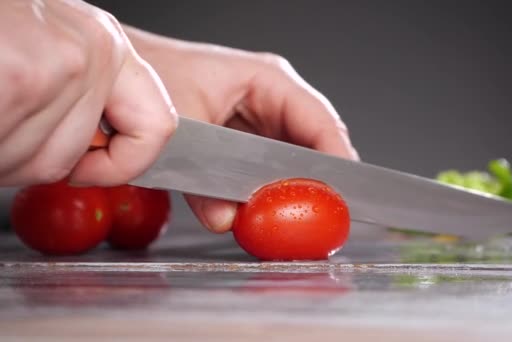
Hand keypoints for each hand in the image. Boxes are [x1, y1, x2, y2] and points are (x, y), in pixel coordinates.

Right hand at [0, 0, 176, 186]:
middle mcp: (93, 49)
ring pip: (40, 164)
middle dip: (24, 153)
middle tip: (1, 110)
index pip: (158, 125)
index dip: (127, 162)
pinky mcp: (19, 77)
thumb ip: (76, 97)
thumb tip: (101, 149)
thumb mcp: (41, 52)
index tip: (93, 168)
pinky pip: (12, 153)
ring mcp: (58, 64)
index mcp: (104, 43)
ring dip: (2, 150)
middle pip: (75, 155)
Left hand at [125, 26, 358, 232]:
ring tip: (295, 216)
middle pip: (314, 144)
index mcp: (268, 79)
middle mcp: (273, 97)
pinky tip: (268, 208)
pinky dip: (272, 189)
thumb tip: (226, 218)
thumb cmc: (152, 75)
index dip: (337, 160)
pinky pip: (272, 167)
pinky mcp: (247, 140)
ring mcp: (262, 118)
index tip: (341, 195)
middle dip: (318, 182)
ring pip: (296, 159)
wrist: (125, 73)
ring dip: (295, 188)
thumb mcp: (180, 127)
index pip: (319, 121)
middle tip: (319, 216)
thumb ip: (201, 182)